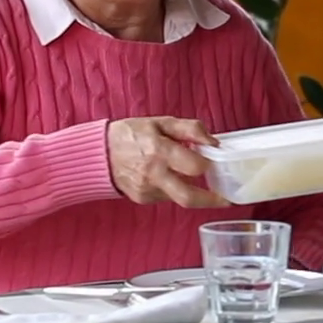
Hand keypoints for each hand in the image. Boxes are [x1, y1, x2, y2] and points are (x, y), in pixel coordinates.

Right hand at [105, 117, 225, 207]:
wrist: (98, 153)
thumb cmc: (130, 134)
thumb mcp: (160, 122)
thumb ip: (190, 128)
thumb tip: (212, 141)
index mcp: (159, 150)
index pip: (195, 166)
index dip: (208, 164)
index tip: (214, 161)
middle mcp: (153, 174)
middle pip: (189, 197)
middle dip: (211, 200)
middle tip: (224, 199)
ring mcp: (147, 189)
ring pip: (179, 198)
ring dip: (191, 190)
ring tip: (190, 176)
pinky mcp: (142, 199)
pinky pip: (166, 198)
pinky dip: (173, 189)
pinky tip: (167, 177)